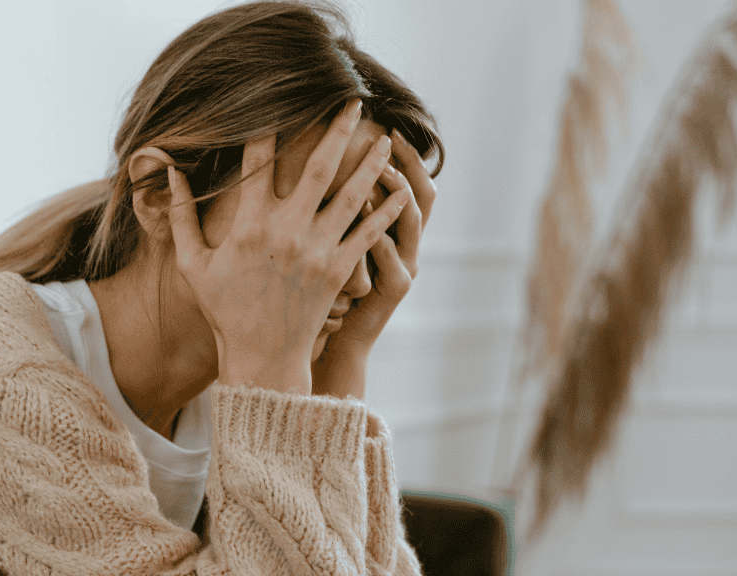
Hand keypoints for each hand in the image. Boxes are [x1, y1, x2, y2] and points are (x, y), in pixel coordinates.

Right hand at [167, 99, 409, 394]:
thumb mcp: (192, 264)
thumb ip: (179, 216)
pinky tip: (400, 191)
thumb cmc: (224, 310)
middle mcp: (287, 231)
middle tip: (353, 101)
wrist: (262, 357)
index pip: (258, 162)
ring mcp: (317, 251)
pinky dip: (386, 212)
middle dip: (338, 130)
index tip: (279, 101)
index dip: (268, 127)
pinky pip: (368, 234)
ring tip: (386, 138)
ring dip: (370, 163)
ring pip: (352, 196)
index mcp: (249, 225)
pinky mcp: (339, 271)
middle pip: (319, 167)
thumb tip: (169, 172)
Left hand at [312, 128, 436, 399]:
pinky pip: (392, 259)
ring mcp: (404, 266)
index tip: (385, 125)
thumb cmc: (324, 291)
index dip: (404, 155)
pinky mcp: (394, 289)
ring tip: (378, 170)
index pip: (407, 182)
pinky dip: (381, 236)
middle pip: (421, 194)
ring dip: (396, 194)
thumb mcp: (332, 245)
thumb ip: (331, 209)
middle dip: (407, 164)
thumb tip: (315, 163)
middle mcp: (406, 245)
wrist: (334, 341)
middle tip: (388, 137)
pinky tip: (366, 216)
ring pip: (410, 222)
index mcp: (391, 230)